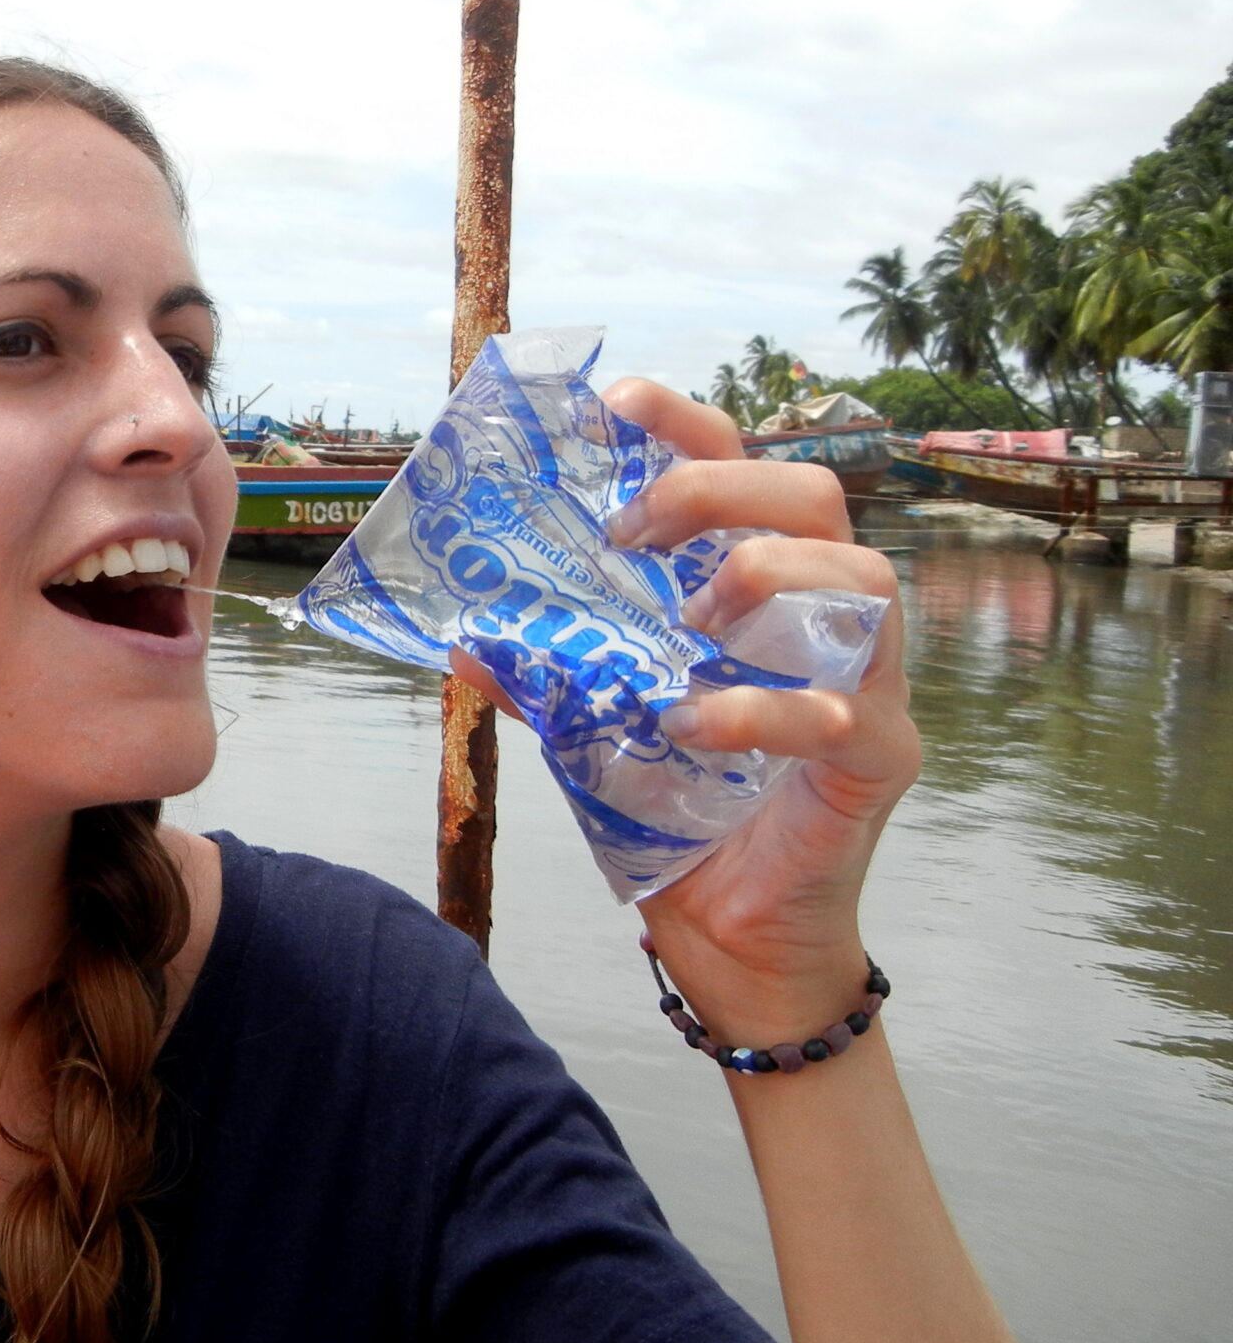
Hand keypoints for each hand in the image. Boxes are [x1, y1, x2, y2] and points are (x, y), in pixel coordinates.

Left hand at [450, 378, 918, 1039]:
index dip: (688, 424)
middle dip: (718, 489)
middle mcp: (829, 618)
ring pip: (863, 581)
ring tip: (691, 623)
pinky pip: (841, 712)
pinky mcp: (882, 759)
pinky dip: (760, 710)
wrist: (734, 939)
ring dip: (762, 579)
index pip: (744, 468)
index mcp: (761, 586)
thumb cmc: (679, 811)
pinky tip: (693, 725)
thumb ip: (546, 673)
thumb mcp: (595, 725)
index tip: (620, 403)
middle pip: (816, 497)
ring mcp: (871, 683)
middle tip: (632, 530)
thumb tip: (459, 636)